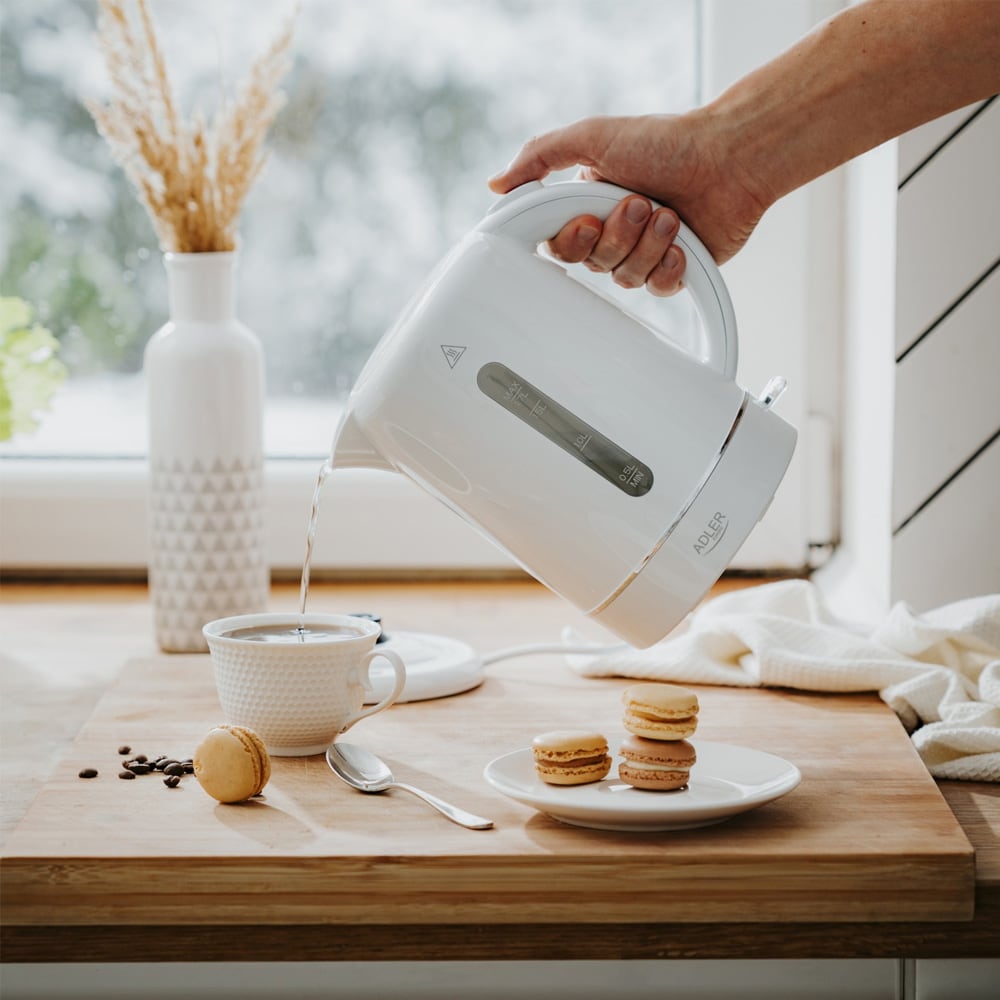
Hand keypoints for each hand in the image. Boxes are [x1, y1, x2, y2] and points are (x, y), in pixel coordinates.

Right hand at [488, 113, 770, 294]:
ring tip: (670, 214)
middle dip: (617, 236)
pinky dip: (668, 268)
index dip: (572, 241)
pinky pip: (656, 290)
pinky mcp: (673, 270)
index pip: (558, 245)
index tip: (589, 220)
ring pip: (624, 277)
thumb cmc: (667, 141)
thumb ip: (540, 156)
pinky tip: (681, 245)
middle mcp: (613, 231)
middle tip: (641, 204)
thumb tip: (496, 185)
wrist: (730, 159)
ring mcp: (644, 252)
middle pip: (592, 264)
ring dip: (648, 245)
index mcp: (588, 204)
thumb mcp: (593, 137)